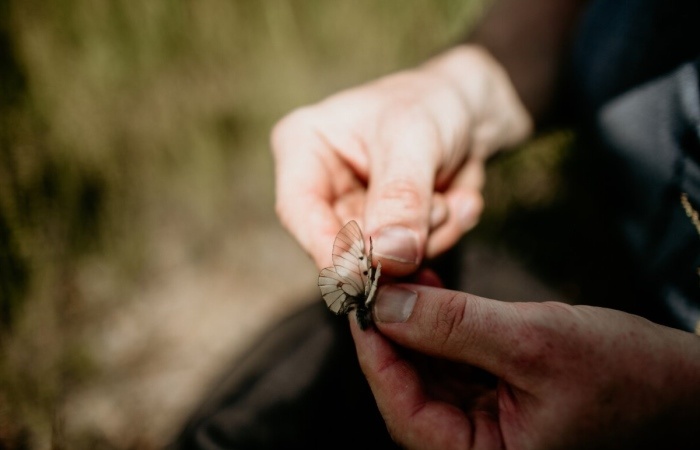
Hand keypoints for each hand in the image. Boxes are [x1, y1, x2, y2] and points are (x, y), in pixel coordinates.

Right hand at [272, 45, 531, 275]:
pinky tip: (459, 201)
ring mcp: (354, 213)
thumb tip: (386, 258)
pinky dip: (444, 235)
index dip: (326, 250)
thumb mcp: (415, 139)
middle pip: (343, 245)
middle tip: (440, 208)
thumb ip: (400, 198)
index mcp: (303, 147)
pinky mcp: (386, 234)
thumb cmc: (433, 102)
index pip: (299, 210)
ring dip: (431, 235)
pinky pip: (412, 260)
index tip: (362, 281)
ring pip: (383, 260)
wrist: (472, 108)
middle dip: (399, 239)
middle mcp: (321, 186)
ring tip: (452, 195)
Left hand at [351, 285, 699, 448]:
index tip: (359, 301)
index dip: (375, 354)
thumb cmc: (627, 377)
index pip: (405, 413)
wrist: (684, 385)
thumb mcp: (534, 343)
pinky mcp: (496, 398)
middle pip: (410, 390)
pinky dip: (439, 324)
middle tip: (374, 278)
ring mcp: (486, 425)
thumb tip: (384, 304)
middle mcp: (477, 449)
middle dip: (392, 331)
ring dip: (413, 322)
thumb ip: (454, 327)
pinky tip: (428, 287)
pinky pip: (453, 362)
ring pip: (428, 372)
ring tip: (400, 274)